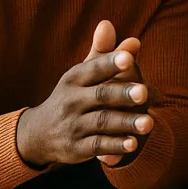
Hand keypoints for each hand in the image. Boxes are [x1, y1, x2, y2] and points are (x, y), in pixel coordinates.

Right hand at [80, 21, 151, 166]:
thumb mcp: (83, 74)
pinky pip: (97, 146)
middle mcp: (72, 100)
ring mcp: (73, 125)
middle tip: (144, 93)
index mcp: (75, 78)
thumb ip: (108, 55)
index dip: (111, 63)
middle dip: (122, 94)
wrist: (38, 133)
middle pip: (101, 95)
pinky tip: (133, 144)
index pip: (94, 68)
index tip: (129, 58)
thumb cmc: (73, 96)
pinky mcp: (76, 148)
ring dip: (126, 123)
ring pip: (102, 122)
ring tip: (149, 123)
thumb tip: (134, 40)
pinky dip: (115, 146)